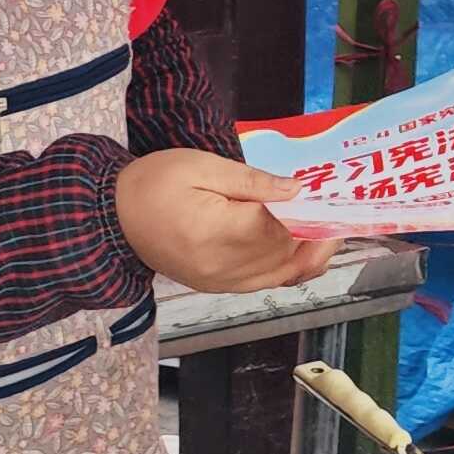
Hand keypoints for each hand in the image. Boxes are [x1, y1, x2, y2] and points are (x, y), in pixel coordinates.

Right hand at [115, 148, 328, 293]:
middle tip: (341, 216)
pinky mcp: (215, 286)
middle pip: (285, 257)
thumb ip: (251, 181)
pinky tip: (301, 253)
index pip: (279, 230)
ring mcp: (219, 282)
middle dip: (316, 238)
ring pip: (279, 277)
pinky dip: (287, 272)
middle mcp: (222, 266)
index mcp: (217, 231)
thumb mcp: (200, 166)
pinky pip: (262, 285)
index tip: (331, 200)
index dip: (309, 218)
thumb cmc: (154, 183)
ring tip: (328, 233)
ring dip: (308, 258)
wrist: (112, 217)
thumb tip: (296, 190)